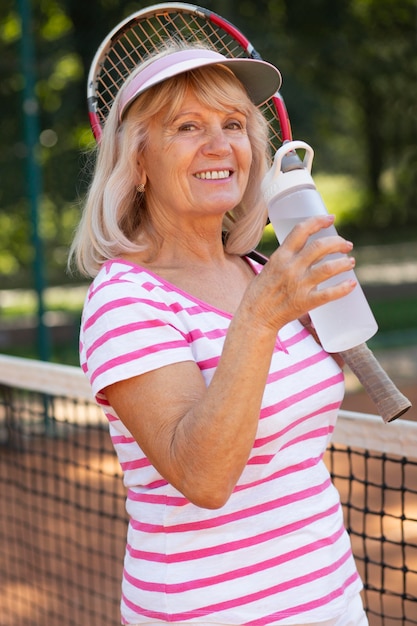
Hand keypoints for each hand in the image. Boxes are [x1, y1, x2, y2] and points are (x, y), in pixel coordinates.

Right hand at [244, 214, 355, 332]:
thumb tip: (308, 252)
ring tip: (351, 262)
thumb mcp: (269, 268)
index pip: (301, 231)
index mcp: (280, 257)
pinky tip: (352, 284)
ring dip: (344, 263)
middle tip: (346, 245)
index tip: (330, 218)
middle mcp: (291, 268)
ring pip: (328, 268)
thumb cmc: (260, 293)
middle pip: (320, 246)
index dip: (318, 221)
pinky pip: (329, 293)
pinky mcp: (305, 302)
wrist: (255, 317)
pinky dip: (343, 288)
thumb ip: (286, 259)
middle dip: (338, 242)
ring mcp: (299, 285)